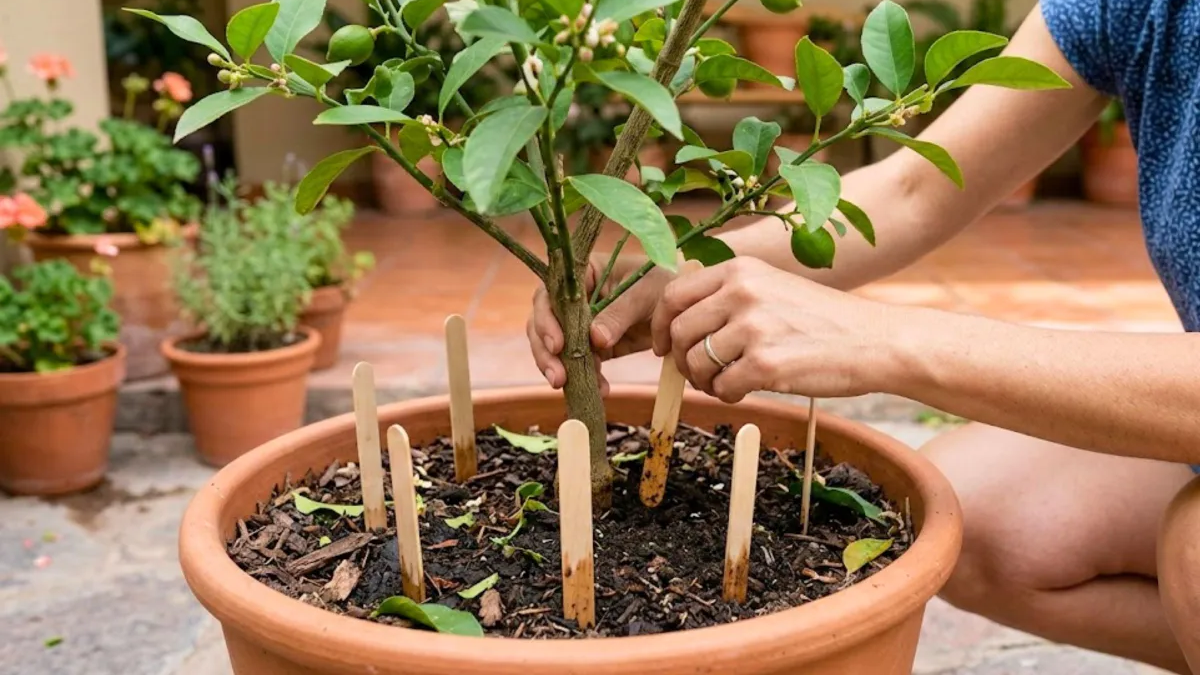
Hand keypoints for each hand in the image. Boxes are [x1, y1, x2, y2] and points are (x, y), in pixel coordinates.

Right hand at [527, 253, 672, 391]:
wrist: (683, 306)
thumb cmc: (663, 285)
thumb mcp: (644, 293)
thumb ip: (619, 313)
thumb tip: (595, 340)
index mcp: (581, 274)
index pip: (550, 294)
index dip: (546, 319)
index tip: (558, 344)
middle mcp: (573, 297)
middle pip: (543, 323)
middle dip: (546, 352)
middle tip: (558, 376)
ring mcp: (580, 323)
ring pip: (555, 347)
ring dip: (560, 368)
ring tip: (568, 387)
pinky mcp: (593, 346)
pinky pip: (580, 364)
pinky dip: (585, 379)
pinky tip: (599, 390)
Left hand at [651, 257, 895, 402]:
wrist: (875, 340)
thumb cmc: (822, 320)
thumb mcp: (772, 288)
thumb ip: (728, 298)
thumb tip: (677, 327)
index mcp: (740, 270)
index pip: (673, 295)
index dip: (659, 326)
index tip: (661, 346)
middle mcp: (742, 292)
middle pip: (678, 332)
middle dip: (682, 360)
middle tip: (700, 374)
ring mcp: (753, 328)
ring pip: (695, 363)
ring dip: (704, 381)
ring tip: (726, 383)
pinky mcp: (765, 364)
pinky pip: (721, 387)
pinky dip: (727, 396)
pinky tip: (746, 390)